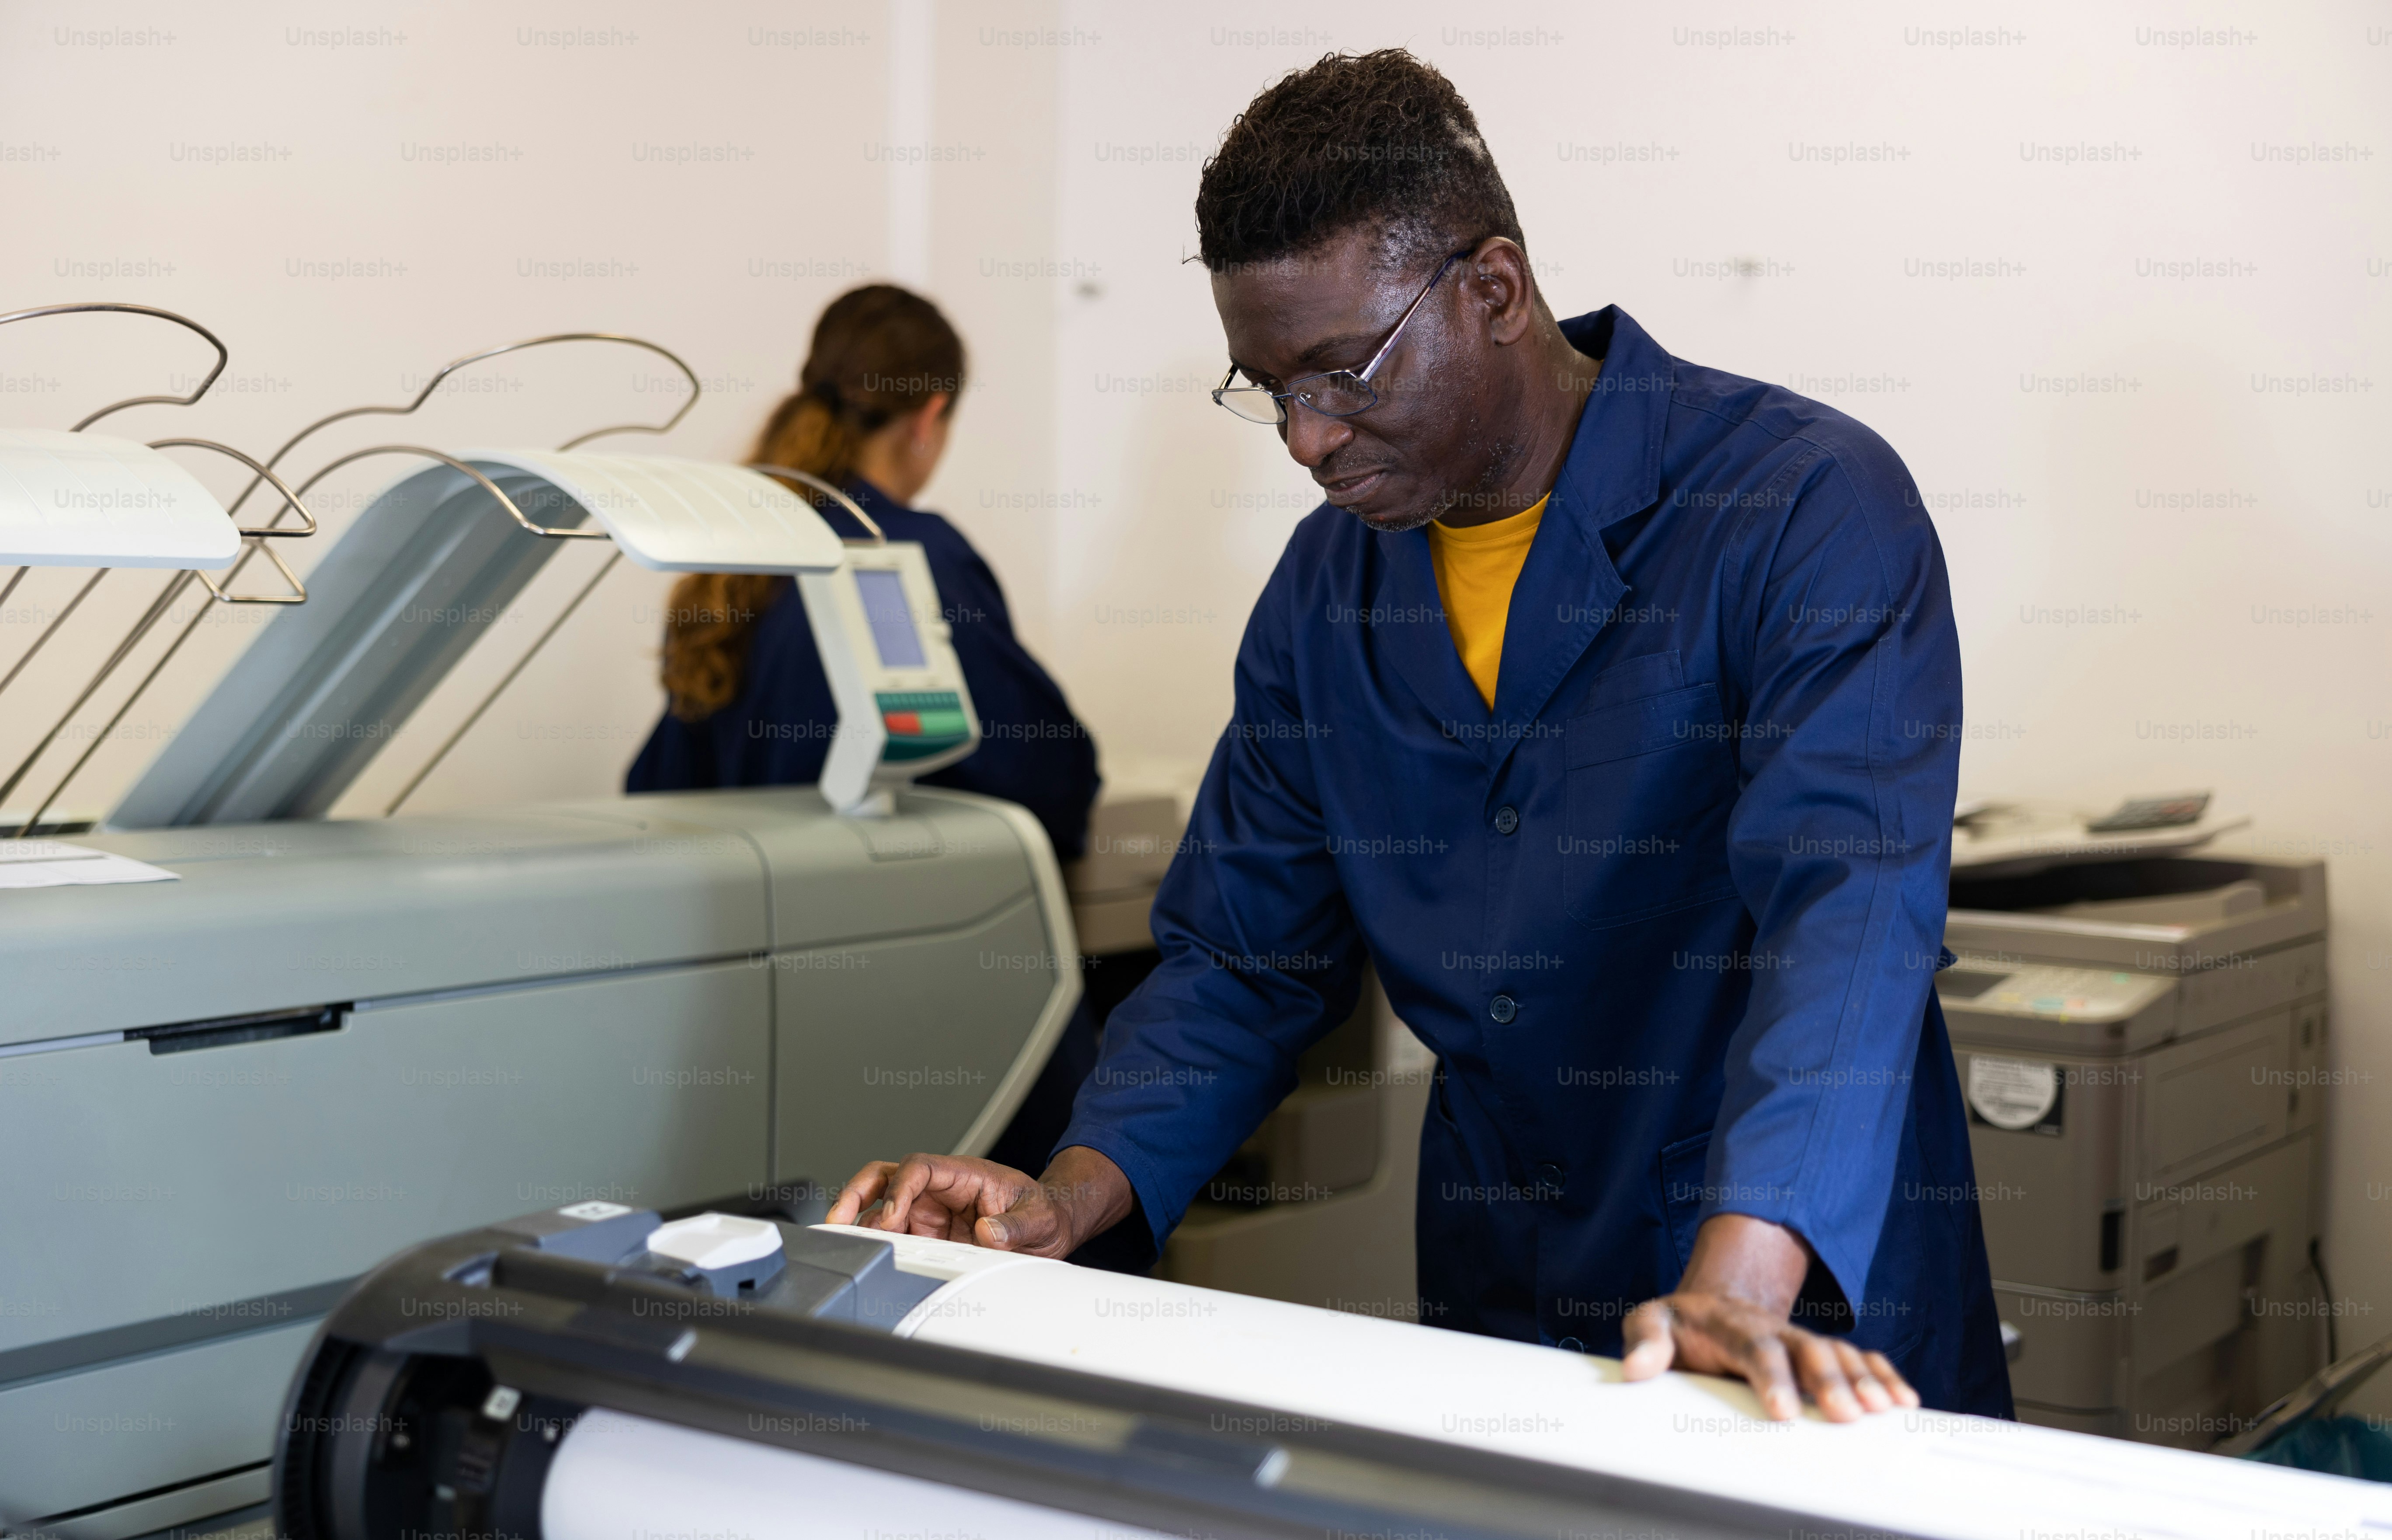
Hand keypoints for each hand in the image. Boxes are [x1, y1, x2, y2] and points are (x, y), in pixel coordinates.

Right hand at [824, 1145, 1132, 1257]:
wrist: (1053, 1224)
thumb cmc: (1046, 1212)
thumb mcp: (1041, 1220)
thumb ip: (1016, 1227)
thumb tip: (989, 1232)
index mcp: (965, 1174)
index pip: (919, 1167)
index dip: (900, 1188)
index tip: (892, 1215)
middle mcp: (942, 1189)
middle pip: (887, 1177)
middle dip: (858, 1193)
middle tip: (838, 1219)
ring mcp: (931, 1210)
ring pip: (883, 1205)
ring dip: (863, 1222)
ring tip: (846, 1244)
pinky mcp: (929, 1233)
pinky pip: (896, 1232)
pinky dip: (879, 1242)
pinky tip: (870, 1257)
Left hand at [1619, 1214, 1919, 1422]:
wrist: (1710, 1305)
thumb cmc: (1681, 1323)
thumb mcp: (1651, 1321)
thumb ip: (1645, 1340)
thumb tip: (1636, 1368)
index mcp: (1731, 1324)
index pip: (1754, 1348)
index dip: (1771, 1378)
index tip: (1782, 1410)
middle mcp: (1774, 1329)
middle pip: (1807, 1350)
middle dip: (1829, 1381)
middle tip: (1847, 1415)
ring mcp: (1800, 1338)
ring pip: (1838, 1353)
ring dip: (1863, 1380)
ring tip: (1883, 1410)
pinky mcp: (1819, 1351)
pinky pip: (1859, 1357)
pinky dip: (1882, 1374)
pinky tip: (1901, 1399)